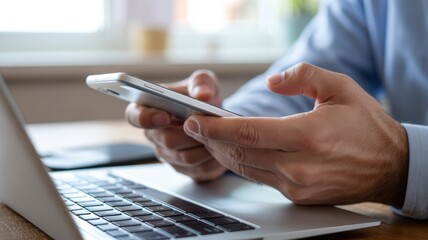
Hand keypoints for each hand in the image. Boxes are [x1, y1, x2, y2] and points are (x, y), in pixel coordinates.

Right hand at [125, 70, 226, 181]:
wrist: (216, 117)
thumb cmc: (202, 97)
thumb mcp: (204, 82)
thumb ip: (201, 82)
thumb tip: (202, 95)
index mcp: (149, 109)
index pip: (134, 116)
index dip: (146, 118)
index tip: (165, 116)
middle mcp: (154, 134)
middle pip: (165, 140)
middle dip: (190, 133)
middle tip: (207, 124)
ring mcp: (167, 154)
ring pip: (184, 157)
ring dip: (204, 146)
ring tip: (217, 134)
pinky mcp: (183, 168)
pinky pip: (197, 170)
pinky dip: (212, 160)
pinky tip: (219, 148)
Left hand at [183, 63, 408, 205]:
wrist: (391, 166)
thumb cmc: (367, 125)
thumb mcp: (340, 87)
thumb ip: (303, 76)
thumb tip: (272, 83)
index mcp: (308, 136)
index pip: (248, 133)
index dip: (216, 128)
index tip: (194, 121)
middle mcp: (299, 166)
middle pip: (240, 153)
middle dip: (211, 140)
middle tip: (193, 127)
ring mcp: (297, 185)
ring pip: (246, 169)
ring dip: (222, 153)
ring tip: (207, 138)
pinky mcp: (298, 197)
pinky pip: (261, 180)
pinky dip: (242, 166)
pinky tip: (234, 152)